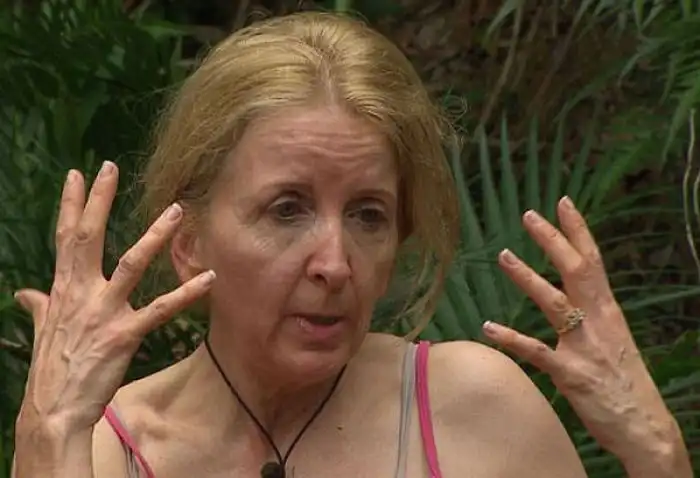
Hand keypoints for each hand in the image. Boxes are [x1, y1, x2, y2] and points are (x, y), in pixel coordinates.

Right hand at [15, 162, 214, 434]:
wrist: (53, 410)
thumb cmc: (52, 368)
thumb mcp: (43, 330)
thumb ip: (39, 306)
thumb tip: (25, 294)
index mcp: (62, 289)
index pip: (65, 237)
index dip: (71, 204)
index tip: (77, 175)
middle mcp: (80, 293)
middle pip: (89, 237)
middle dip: (99, 201)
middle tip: (110, 167)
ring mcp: (103, 312)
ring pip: (131, 264)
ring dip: (155, 237)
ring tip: (176, 212)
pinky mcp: (125, 334)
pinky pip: (161, 308)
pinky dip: (186, 293)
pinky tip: (208, 277)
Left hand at [481, 197, 687, 468]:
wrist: (645, 428)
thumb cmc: (625, 383)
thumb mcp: (613, 340)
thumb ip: (593, 316)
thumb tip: (575, 296)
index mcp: (608, 312)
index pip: (593, 262)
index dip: (577, 231)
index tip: (563, 203)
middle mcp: (598, 322)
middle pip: (576, 271)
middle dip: (553, 240)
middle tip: (528, 215)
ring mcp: (584, 347)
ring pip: (554, 302)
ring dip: (527, 277)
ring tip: (503, 256)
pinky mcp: (571, 374)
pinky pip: (536, 352)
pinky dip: (512, 338)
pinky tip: (489, 327)